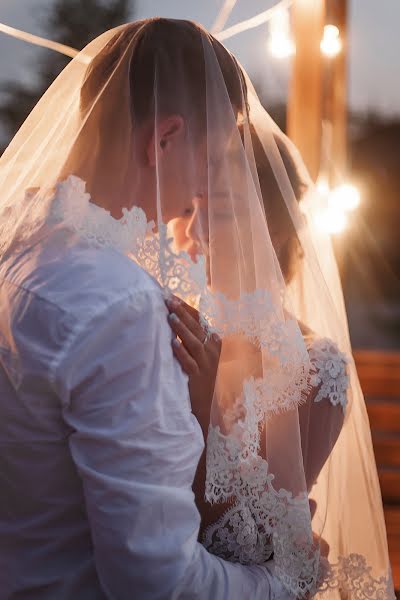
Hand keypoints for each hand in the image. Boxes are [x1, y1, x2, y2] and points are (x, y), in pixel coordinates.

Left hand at [166, 295, 221, 436]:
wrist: (204, 405)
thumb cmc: (197, 374)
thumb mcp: (198, 353)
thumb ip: (190, 336)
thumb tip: (172, 313)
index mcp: (213, 342)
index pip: (199, 319)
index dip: (186, 308)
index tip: (172, 297)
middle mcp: (211, 351)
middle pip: (197, 327)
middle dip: (182, 312)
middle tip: (168, 300)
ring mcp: (206, 364)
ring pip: (194, 343)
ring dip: (182, 329)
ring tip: (170, 317)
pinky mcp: (197, 377)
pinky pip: (189, 362)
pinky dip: (182, 352)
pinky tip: (173, 343)